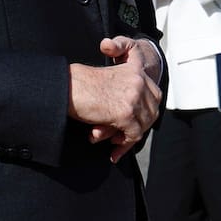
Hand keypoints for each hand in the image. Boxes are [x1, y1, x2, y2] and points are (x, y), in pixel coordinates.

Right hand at [68, 38, 161, 162]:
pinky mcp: (125, 113)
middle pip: (152, 110)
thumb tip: (133, 117)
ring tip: (116, 142)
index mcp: (135, 70)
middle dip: (140, 126)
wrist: (66, 86)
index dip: (145, 111)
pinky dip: (124, 145)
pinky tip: (114, 149)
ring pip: (144, 124)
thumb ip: (125, 92)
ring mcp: (134, 97)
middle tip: (125, 135)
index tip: (135, 122)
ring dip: (130, 137)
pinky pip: (133, 135)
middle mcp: (139, 81)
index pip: (153, 95)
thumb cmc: (80, 84)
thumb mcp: (111, 81)